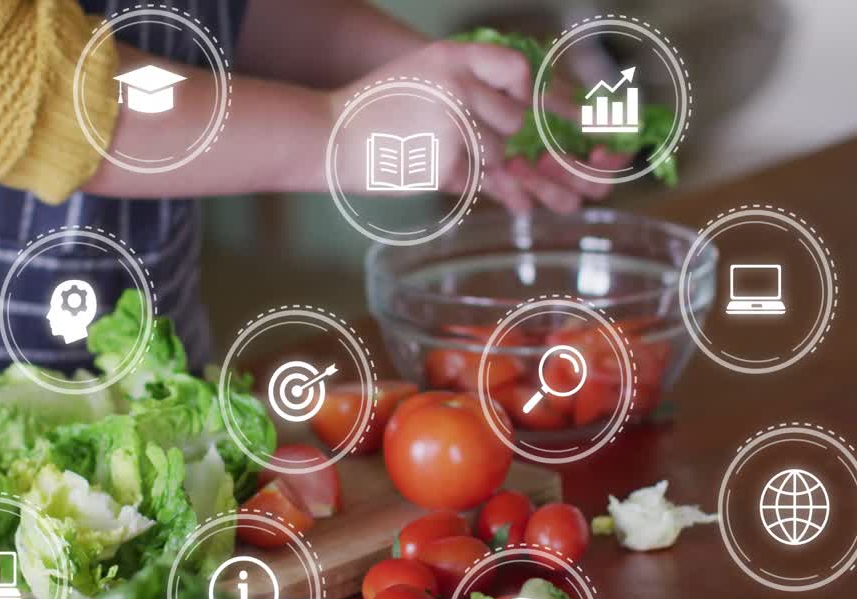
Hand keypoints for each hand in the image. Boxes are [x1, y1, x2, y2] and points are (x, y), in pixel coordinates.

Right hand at [328, 41, 628, 213]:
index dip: (561, 99)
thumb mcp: (425, 78)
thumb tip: (531, 129)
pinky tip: (529, 207)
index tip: (590, 121)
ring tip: (580, 199)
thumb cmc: (377, 110)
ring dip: (547, 180)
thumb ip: (474, 93)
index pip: (523, 72)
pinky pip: (485, 182)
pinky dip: (510, 196)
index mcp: (456, 56)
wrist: (328, 134)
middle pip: (526, 120)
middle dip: (567, 150)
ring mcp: (451, 124)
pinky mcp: (441, 161)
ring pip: (511, 155)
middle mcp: (458, 85)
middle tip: (605, 171)